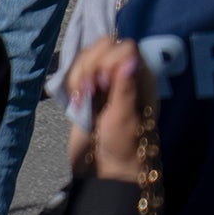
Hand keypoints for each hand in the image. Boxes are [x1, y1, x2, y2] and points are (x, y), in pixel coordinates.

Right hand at [63, 36, 149, 181]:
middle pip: (103, 45)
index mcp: (141, 76)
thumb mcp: (125, 118)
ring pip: (87, 55)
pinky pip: (77, 71)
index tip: (103, 85)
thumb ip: (125, 88)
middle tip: (90, 91)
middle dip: (90, 65)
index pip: (125, 47)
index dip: (109, 60)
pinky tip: (76, 99)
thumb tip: (131, 58)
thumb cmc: (123, 145)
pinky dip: (72, 81)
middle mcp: (124, 73)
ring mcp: (104, 80)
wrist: (105, 168)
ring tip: (81, 98)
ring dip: (79, 74)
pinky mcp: (87, 90)